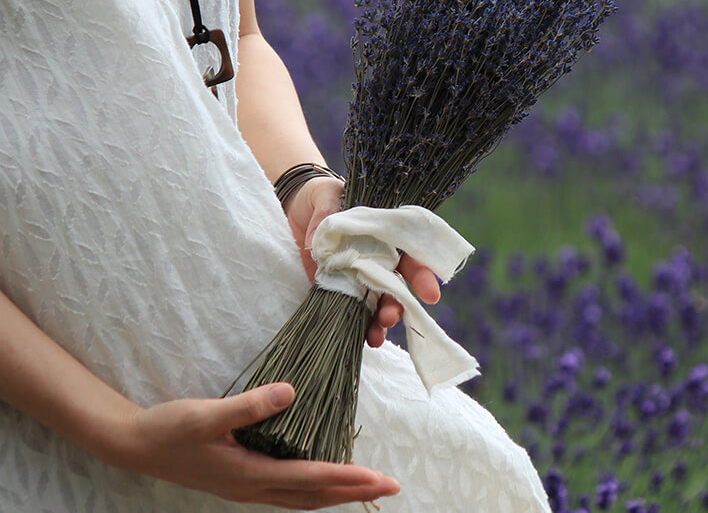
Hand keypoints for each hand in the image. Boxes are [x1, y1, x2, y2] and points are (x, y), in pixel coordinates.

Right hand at [113, 383, 398, 508]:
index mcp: (249, 473)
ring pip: (302, 498)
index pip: (311, 479)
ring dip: (336, 494)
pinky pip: (287, 492)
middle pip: (315, 496)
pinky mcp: (240, 480)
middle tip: (390, 487)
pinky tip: (321, 479)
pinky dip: (313, 489)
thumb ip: (248, 406)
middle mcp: (252, 487)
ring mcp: (246, 487)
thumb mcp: (206, 414)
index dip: (348, 479)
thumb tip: (291, 391)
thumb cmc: (169, 429)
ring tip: (366, 487)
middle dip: (354, 492)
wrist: (134, 445)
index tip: (380, 478)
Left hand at [285, 176, 442, 346]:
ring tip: (376, 335)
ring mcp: (357, 275)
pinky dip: (358, 325)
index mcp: (385, 233)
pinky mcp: (336, 288)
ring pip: (379, 301)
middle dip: (399, 303)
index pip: (411, 254)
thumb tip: (317, 241)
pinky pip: (352, 310)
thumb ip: (326, 211)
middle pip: (398, 284)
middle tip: (393, 316)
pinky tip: (363, 338)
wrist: (293, 207)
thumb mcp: (324, 193)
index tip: (430, 293)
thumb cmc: (318, 195)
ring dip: (381, 319)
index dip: (422, 274)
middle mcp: (377, 257)